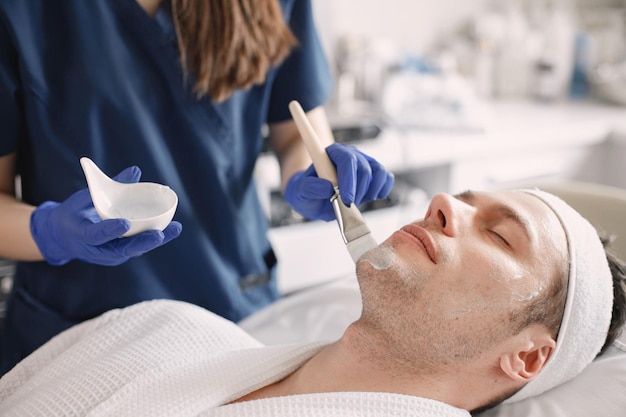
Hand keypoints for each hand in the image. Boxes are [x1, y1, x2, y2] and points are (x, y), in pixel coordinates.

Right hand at [30, 166, 182, 265]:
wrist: (64, 236)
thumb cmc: (75, 212)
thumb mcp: (85, 197)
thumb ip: (107, 186)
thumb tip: (135, 170)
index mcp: (81, 234)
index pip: (96, 235)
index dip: (109, 230)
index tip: (124, 223)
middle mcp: (96, 249)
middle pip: (121, 249)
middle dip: (142, 242)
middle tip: (159, 235)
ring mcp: (109, 255)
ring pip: (134, 249)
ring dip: (155, 241)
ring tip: (175, 229)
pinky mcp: (120, 254)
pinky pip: (138, 247)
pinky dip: (154, 238)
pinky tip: (171, 229)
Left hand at [285, 143, 394, 220]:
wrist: (316, 198)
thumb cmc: (307, 192)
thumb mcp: (300, 192)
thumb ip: (310, 188)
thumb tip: (328, 188)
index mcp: (332, 153)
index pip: (346, 160)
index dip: (349, 180)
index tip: (346, 200)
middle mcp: (350, 154)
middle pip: (364, 168)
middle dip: (358, 191)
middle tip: (348, 206)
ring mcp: (364, 163)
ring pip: (378, 172)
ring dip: (371, 192)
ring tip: (357, 202)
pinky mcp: (375, 173)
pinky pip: (387, 178)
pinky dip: (382, 190)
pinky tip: (371, 197)